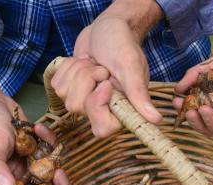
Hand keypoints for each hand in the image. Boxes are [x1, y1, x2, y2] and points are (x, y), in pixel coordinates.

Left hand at [51, 0, 162, 137]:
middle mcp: (102, 108)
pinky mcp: (70, 88)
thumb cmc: (124, 46)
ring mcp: (83, 99)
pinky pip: (56, 84)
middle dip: (86, 80)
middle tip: (101, 68)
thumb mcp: (132, 68)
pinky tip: (83, 61)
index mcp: (121, 109)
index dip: (97, 106)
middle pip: (77, 107)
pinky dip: (68, 67)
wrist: (110, 28)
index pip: (102, 129)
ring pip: (64, 94)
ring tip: (93, 63)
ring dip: (78, 71)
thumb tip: (156, 120)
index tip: (104, 84)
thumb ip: (139, 95)